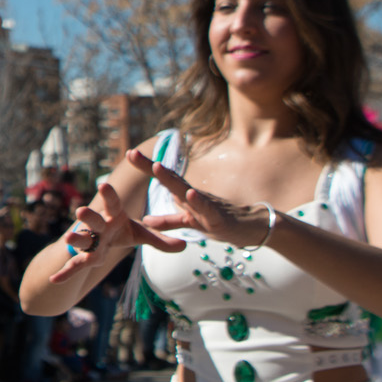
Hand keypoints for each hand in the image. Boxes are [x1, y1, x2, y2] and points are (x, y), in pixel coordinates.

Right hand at [46, 180, 185, 283]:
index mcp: (112, 215)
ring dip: (75, 239)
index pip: (112, 203)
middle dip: (88, 217)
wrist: (99, 240)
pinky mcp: (85, 257)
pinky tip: (54, 280)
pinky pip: (75, 265)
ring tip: (67, 239)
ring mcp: (89, 241)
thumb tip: (185, 246)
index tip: (103, 186)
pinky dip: (65, 273)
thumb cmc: (119, 232)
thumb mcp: (140, 234)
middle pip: (93, 220)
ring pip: (82, 240)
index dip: (108, 195)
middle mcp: (98, 226)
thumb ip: (159, 240)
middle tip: (81, 211)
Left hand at [132, 150, 275, 247]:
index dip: (146, 167)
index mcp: (186, 196)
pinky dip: (198, 202)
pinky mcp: (218, 219)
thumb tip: (146, 220)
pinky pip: (207, 210)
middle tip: (132, 153)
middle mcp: (194, 196)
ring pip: (186, 191)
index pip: (164, 179)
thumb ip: (169, 221)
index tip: (129, 153)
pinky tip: (190, 193)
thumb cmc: (220, 222)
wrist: (252, 229)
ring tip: (157, 166)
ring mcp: (206, 206)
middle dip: (150, 166)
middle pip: (170, 178)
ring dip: (171, 179)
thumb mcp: (190, 222)